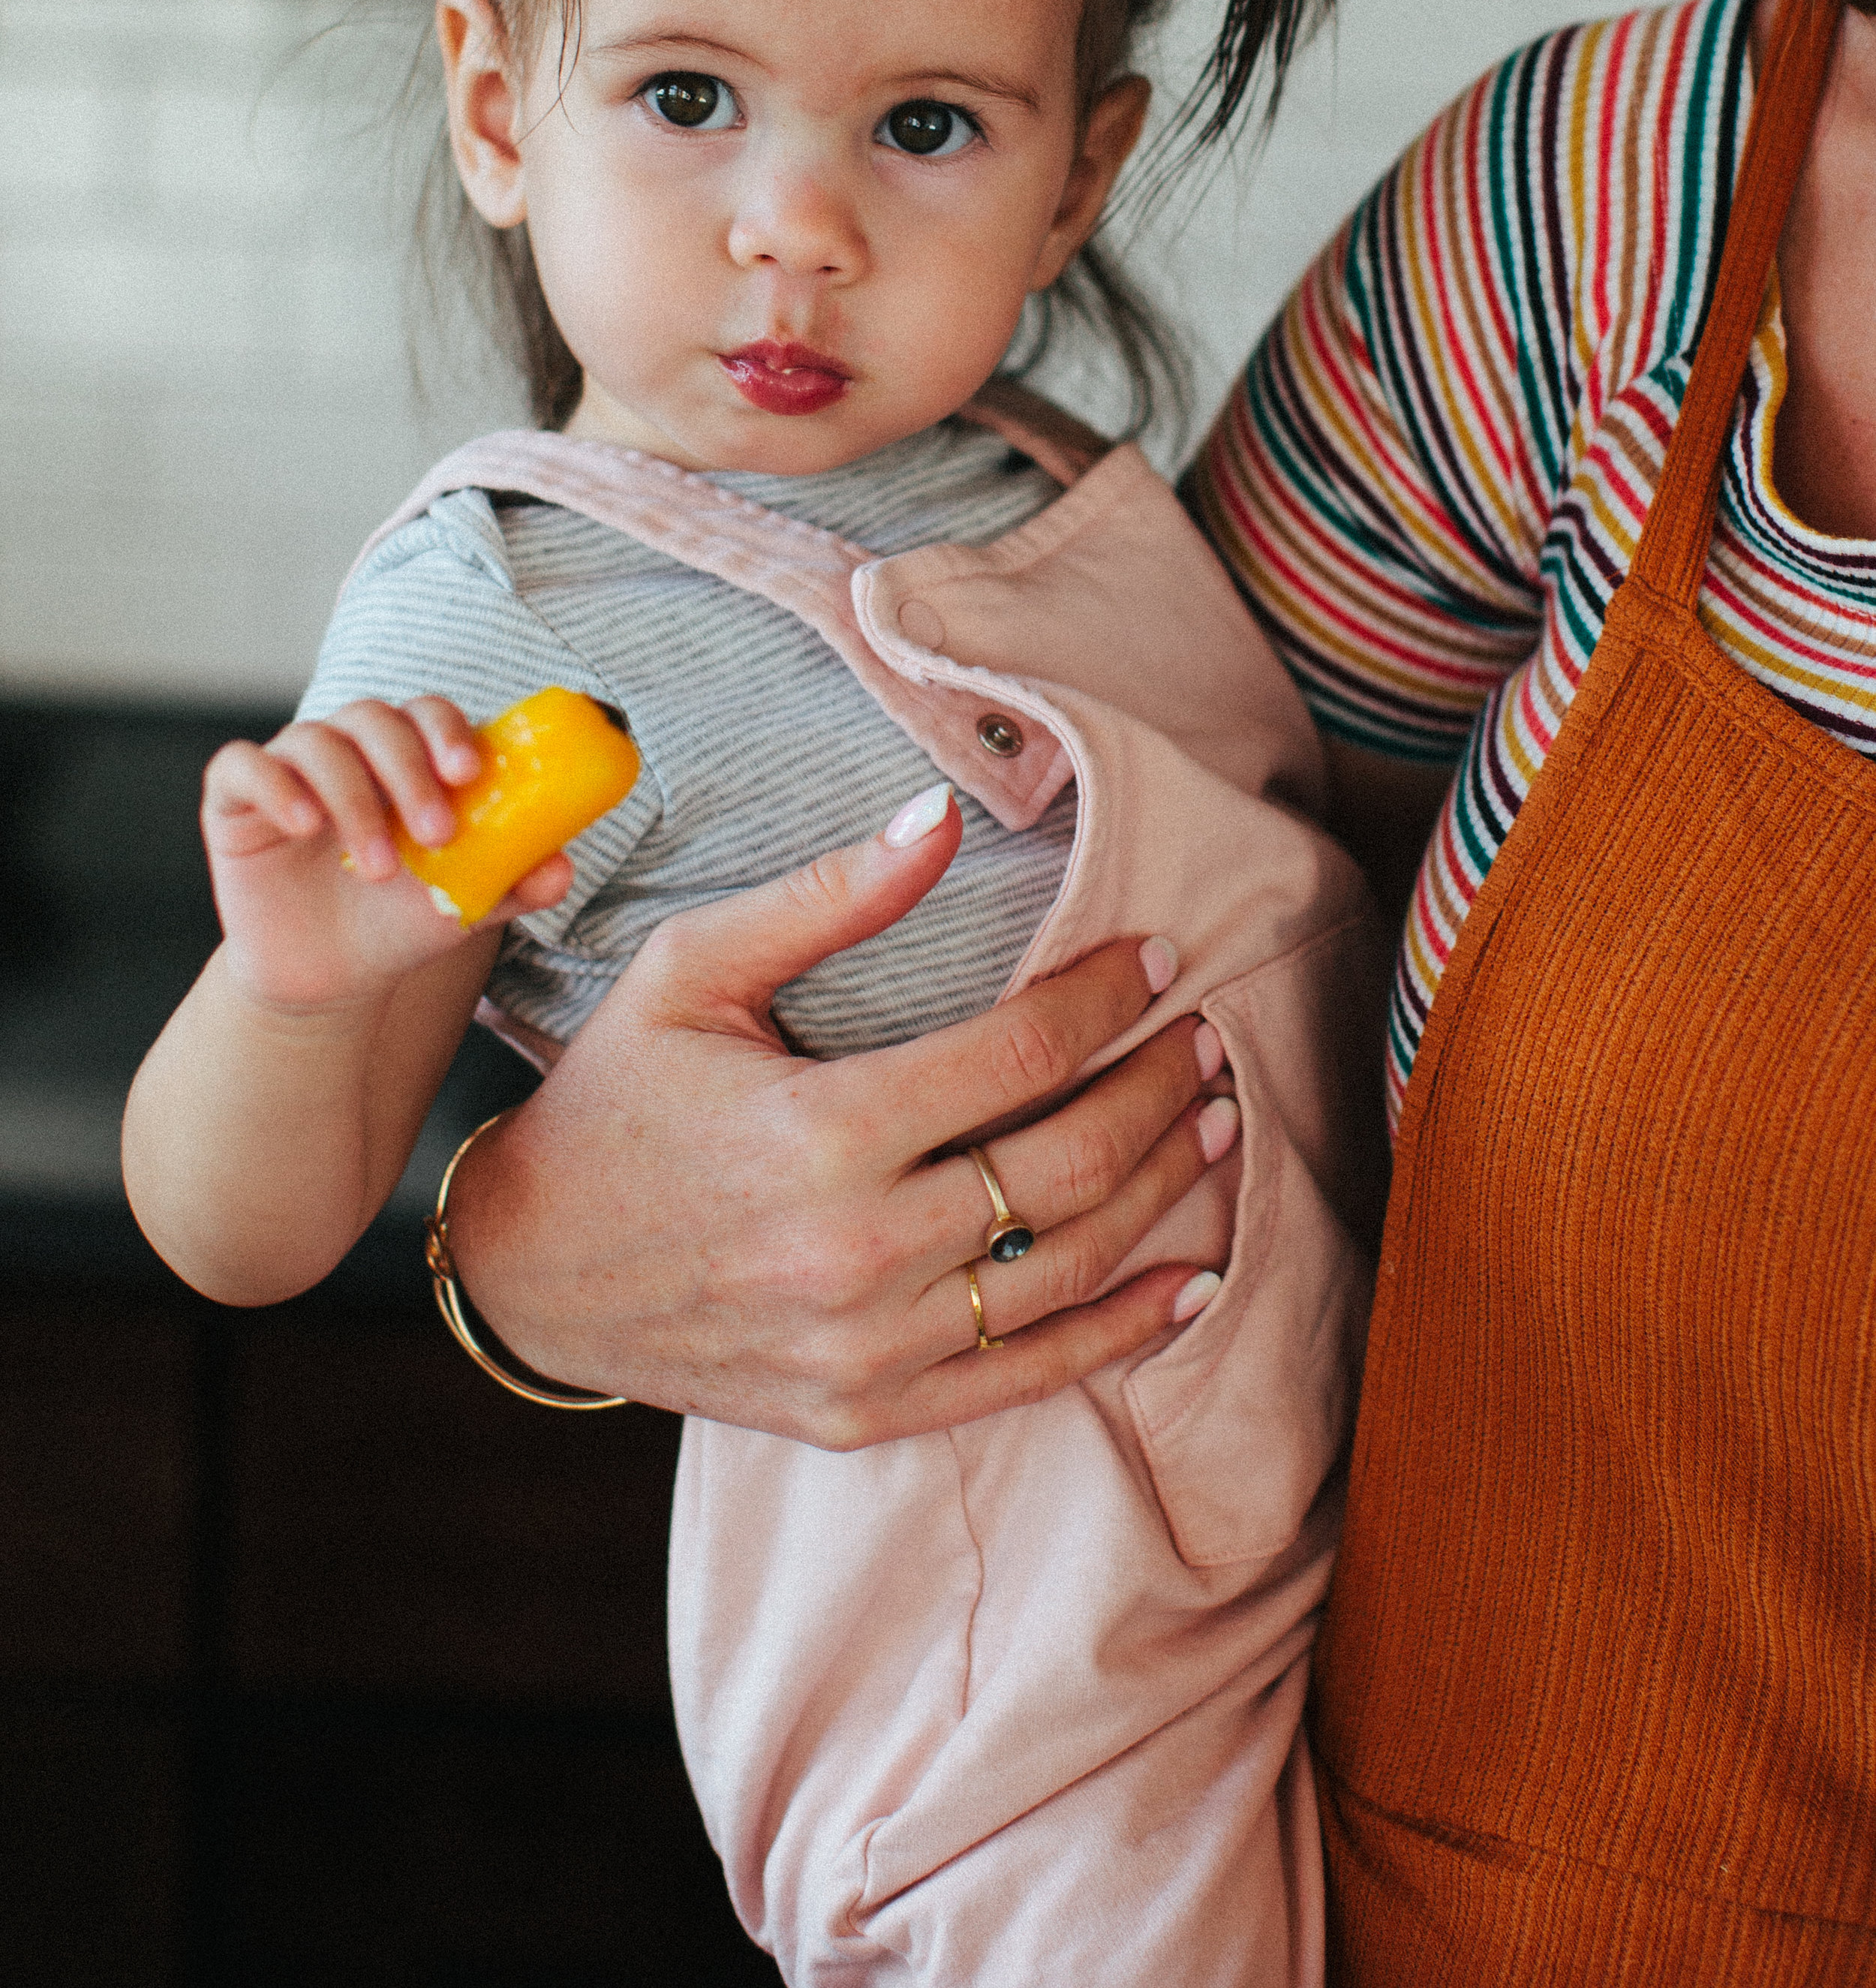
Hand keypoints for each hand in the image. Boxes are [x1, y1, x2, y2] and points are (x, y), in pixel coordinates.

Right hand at [201, 697, 573, 1013]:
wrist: (329, 982)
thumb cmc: (400, 924)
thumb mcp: (465, 906)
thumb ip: (514, 881)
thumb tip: (563, 866)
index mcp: (407, 758)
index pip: (428, 714)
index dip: (447, 731)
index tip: (468, 773)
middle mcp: (349, 749)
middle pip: (375, 718)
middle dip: (410, 770)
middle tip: (437, 834)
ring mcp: (290, 769)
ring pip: (317, 741)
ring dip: (355, 797)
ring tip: (381, 866)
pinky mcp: (235, 799)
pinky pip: (243, 765)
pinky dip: (275, 786)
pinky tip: (304, 827)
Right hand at [442, 789, 1236, 1443]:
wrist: (528, 1267)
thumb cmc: (616, 1098)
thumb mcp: (692, 968)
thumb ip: (828, 898)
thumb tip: (943, 815)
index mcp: (820, 1130)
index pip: (1022, 1055)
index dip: (1106, 998)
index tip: (1155, 956)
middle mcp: (856, 1251)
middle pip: (1069, 1163)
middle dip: (1159, 1090)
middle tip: (1207, 1039)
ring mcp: (866, 1347)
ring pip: (1069, 1271)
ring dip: (1166, 1194)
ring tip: (1217, 1125)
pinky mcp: (864, 1414)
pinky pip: (1028, 1379)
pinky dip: (1126, 1332)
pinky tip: (1194, 1282)